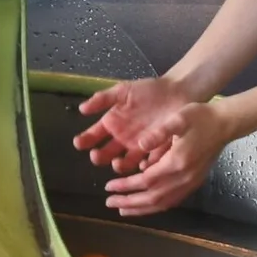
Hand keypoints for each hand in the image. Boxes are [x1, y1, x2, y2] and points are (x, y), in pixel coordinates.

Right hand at [74, 76, 195, 171]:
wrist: (177, 92)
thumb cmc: (149, 90)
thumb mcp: (123, 90)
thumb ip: (103, 99)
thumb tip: (81, 108)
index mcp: (112, 123)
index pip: (93, 136)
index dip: (85, 141)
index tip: (79, 143)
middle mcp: (122, 138)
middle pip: (105, 154)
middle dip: (98, 157)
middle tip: (96, 155)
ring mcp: (137, 147)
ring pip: (124, 163)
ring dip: (118, 166)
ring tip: (116, 162)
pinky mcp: (154, 152)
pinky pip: (146, 164)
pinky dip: (142, 166)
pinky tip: (141, 164)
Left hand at [102, 100, 234, 217]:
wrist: (225, 124)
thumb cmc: (200, 117)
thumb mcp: (179, 118)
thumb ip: (159, 132)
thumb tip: (140, 145)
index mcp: (177, 163)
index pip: (146, 181)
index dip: (126, 186)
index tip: (108, 187)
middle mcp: (184, 178)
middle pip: (152, 198)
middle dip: (129, 202)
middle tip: (109, 203)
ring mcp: (191, 183)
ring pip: (163, 203)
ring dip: (141, 209)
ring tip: (123, 210)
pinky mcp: (195, 183)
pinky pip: (173, 201)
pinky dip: (157, 206)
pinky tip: (147, 206)